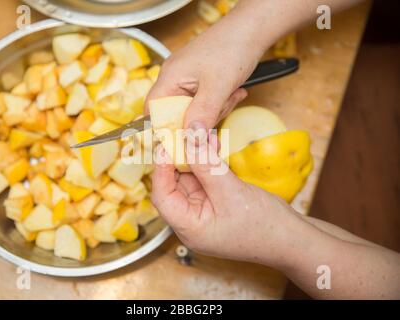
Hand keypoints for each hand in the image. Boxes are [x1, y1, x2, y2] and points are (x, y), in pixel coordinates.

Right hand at [146, 5, 268, 129]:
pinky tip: (234, 93)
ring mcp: (187, 81)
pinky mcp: (201, 83)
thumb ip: (204, 113)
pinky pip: (205, 104)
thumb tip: (192, 140)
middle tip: (221, 108)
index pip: (154, 113)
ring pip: (194, 112)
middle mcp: (174, 80)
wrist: (252, 29)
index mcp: (169, 78)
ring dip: (216, 110)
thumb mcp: (219, 85)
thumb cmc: (232, 48)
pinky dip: (220, 103)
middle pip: (176, 116)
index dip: (165, 131)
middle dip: (201, 119)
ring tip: (232, 95)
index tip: (184, 142)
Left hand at [151, 126, 298, 265]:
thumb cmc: (263, 226)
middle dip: (179, 158)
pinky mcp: (217, 202)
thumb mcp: (231, 191)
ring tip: (201, 135)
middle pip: (174, 185)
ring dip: (195, 157)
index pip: (162, 196)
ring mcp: (205, 212)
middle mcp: (192, 221)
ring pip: (190, 179)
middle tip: (183, 133)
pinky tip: (212, 145)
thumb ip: (206, 164)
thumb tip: (188, 139)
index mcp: (189, 228)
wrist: (292, 239)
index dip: (161, 168)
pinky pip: (205, 179)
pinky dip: (208, 163)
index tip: (166, 144)